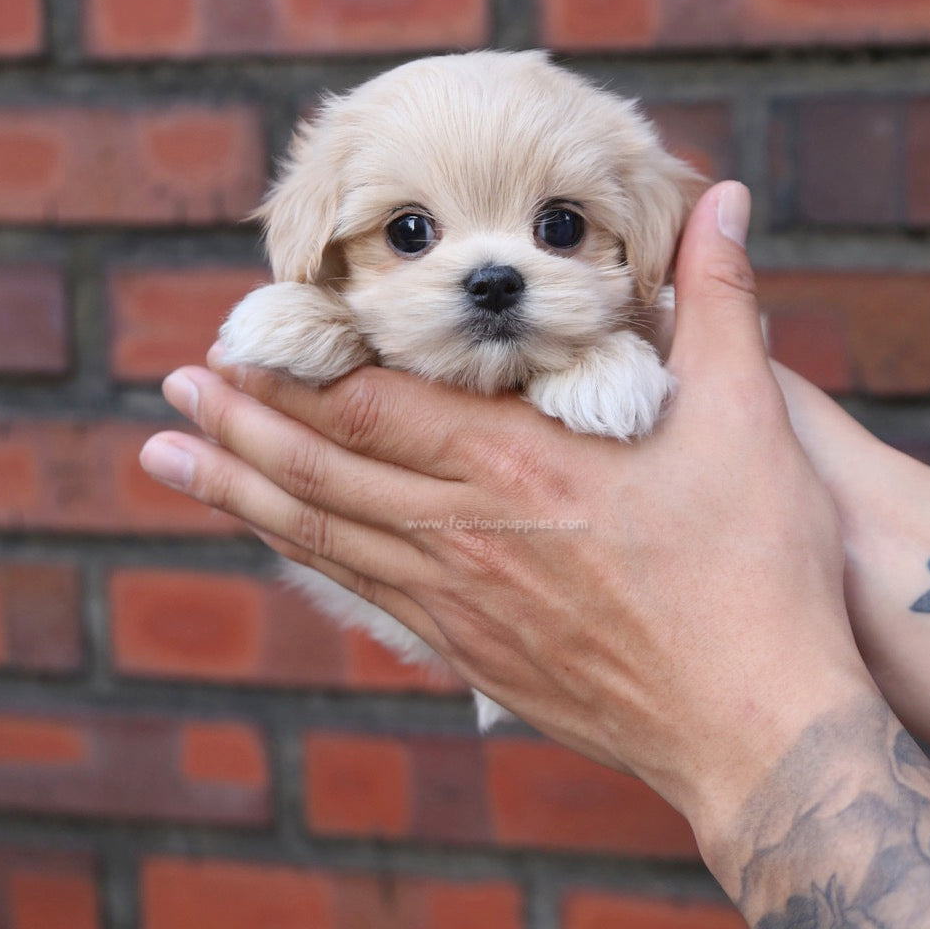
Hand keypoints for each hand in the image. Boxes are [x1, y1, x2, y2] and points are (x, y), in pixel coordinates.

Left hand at [140, 182, 873, 850]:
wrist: (757, 729)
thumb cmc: (755, 572)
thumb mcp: (748, 419)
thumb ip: (719, 301)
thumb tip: (723, 199)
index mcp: (519, 466)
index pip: (376, 407)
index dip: (297, 370)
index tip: (238, 337)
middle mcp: (467, 534)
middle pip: (322, 471)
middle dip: (238, 426)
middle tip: (171, 391)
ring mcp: (461, 604)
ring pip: (323, 538)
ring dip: (243, 493)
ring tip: (172, 463)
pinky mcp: (473, 655)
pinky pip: (363, 596)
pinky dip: (305, 558)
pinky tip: (278, 544)